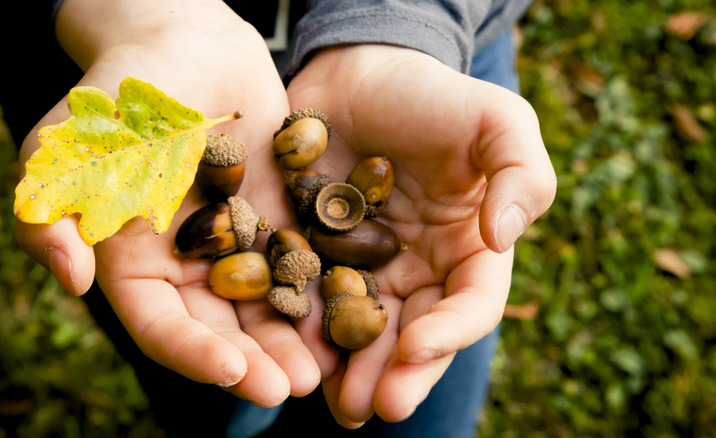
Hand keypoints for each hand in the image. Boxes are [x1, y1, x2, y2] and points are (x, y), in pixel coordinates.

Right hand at [14, 0, 318, 405]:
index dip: (192, 353)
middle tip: (290, 389)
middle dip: (252, 362)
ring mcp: (237, 243)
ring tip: (323, 371)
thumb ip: (50, 210)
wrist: (187, 43)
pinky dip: (320, 291)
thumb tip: (73, 279)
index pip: (160, 324)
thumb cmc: (120, 91)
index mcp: (133, 261)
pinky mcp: (277, 218)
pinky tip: (348, 314)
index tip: (231, 372)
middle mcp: (187, 263)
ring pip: (264, 306)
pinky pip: (300, 261)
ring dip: (290, 340)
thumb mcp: (67, 145)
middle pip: (218, 328)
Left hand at [285, 44, 555, 425]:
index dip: (451, 331)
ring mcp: (364, 266)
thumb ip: (521, 174)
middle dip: (395, 373)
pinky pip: (308, 295)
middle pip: (413, 332)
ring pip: (360, 328)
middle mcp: (417, 269)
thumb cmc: (434, 96)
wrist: (360, 73)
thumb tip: (503, 238)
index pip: (470, 303)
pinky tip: (291, 354)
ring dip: (350, 369)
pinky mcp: (315, 252)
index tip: (418, 346)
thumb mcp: (496, 120)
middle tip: (373, 407)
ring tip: (337, 404)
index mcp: (467, 249)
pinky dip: (302, 328)